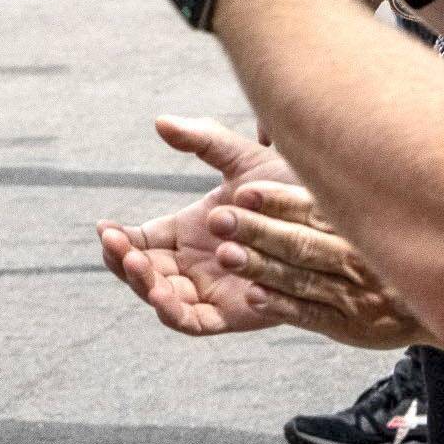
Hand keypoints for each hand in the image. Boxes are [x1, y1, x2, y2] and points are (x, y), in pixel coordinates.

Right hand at [97, 115, 290, 338]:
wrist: (338, 224)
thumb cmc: (295, 190)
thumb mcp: (245, 160)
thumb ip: (204, 141)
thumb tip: (161, 122)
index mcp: (186, 235)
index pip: (139, 242)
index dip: (119, 240)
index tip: (106, 227)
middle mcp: (193, 266)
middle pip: (143, 272)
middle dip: (123, 260)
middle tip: (116, 243)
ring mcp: (211, 292)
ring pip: (162, 298)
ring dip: (142, 283)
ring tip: (135, 262)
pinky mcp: (233, 315)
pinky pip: (192, 322)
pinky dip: (171, 312)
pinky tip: (160, 293)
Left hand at [214, 185, 439, 350]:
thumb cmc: (388, 249)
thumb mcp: (374, 214)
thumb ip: (336, 194)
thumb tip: (299, 152)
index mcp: (361, 224)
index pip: (316, 209)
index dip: (278, 201)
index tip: (243, 192)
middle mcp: (360, 257)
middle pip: (303, 243)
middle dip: (258, 231)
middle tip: (218, 218)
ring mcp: (358, 294)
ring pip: (303, 278)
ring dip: (262, 267)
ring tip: (225, 254)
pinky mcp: (353, 327)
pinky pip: (313, 315)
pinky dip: (283, 306)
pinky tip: (252, 296)